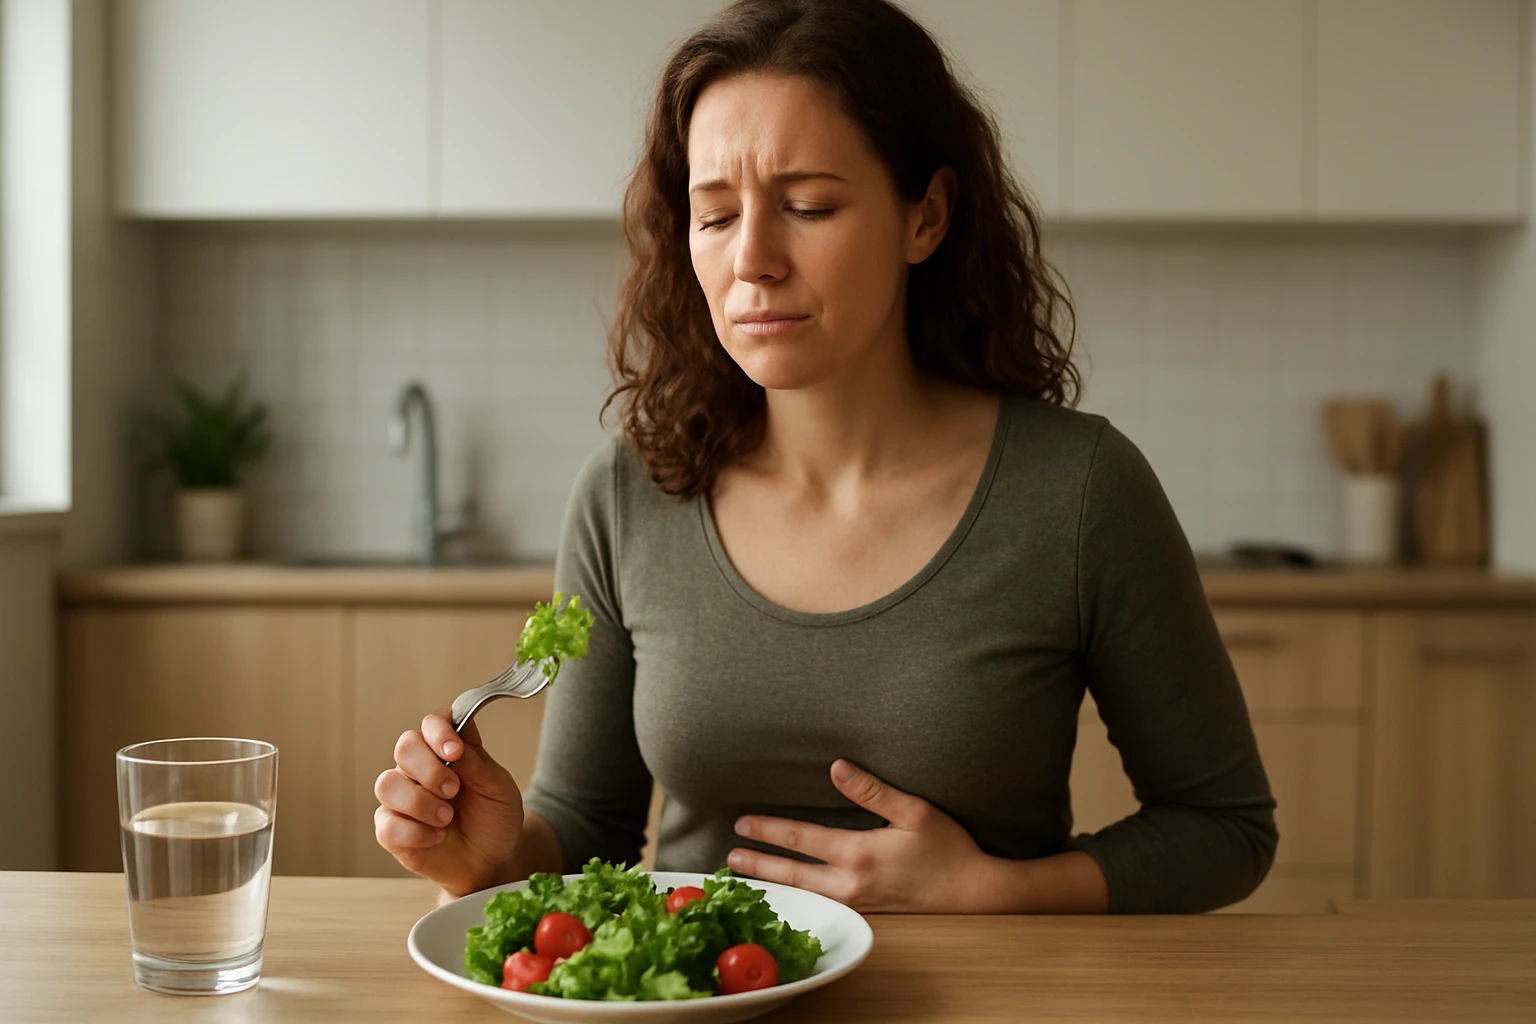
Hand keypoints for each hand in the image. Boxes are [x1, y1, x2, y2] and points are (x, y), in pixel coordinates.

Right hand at [374, 713, 523, 897]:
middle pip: (404, 747)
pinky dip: (415, 832)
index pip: (432, 723)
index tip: (455, 751)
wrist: (492, 860)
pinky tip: (437, 837)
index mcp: (446, 751)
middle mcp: (419, 769)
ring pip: (387, 784)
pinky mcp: (391, 830)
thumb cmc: (494, 818)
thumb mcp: (498, 788)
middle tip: (453, 790)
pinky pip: (387, 824)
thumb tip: (457, 742)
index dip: (439, 732)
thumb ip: (477, 763)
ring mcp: (401, 799)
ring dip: (420, 802)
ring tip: (446, 818)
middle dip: (429, 769)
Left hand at [727, 759, 993, 912]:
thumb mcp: (914, 811)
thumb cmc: (948, 848)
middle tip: (728, 860)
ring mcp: (858, 901)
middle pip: (793, 873)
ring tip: (749, 877)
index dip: (769, 830)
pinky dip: (799, 895)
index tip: (743, 824)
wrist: (974, 892)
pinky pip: (822, 902)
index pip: (801, 839)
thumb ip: (872, 790)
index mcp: (858, 854)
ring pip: (805, 892)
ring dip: (775, 883)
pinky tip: (790, 890)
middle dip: (759, 864)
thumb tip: (837, 767)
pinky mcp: (867, 910)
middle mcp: (851, 883)